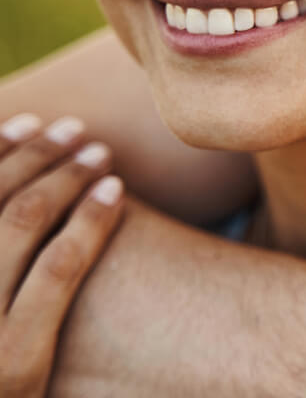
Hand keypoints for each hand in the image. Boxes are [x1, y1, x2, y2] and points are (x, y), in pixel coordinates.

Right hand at [0, 114, 123, 397]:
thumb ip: (3, 243)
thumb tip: (18, 186)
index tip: (26, 123)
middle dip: (34, 154)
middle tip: (73, 128)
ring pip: (24, 220)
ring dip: (67, 174)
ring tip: (100, 152)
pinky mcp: (15, 360)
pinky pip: (58, 268)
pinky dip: (89, 219)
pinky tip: (117, 191)